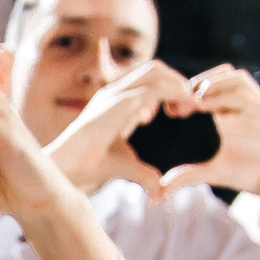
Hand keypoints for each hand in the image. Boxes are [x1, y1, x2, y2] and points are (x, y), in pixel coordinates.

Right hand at [41, 60, 195, 196]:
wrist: (67, 170)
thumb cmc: (89, 168)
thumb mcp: (126, 166)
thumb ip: (144, 173)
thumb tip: (158, 191)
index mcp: (114, 102)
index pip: (146, 79)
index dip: (168, 89)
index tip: (180, 111)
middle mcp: (114, 92)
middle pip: (154, 69)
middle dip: (177, 81)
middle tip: (191, 103)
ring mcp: (116, 94)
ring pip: (156, 71)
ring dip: (178, 84)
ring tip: (191, 103)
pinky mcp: (121, 102)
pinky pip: (155, 86)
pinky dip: (175, 92)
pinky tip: (183, 108)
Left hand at [160, 65, 259, 232]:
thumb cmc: (254, 172)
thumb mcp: (215, 173)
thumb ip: (188, 176)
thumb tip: (157, 193)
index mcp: (224, 113)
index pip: (201, 91)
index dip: (182, 96)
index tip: (167, 112)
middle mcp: (240, 104)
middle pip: (216, 77)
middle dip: (194, 86)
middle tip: (177, 106)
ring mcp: (256, 104)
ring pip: (234, 78)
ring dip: (214, 84)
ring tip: (194, 100)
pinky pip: (251, 93)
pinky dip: (232, 94)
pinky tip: (214, 106)